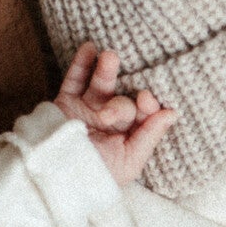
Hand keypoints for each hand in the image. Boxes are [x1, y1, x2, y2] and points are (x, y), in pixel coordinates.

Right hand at [54, 42, 175, 186]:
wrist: (53, 178)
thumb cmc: (94, 177)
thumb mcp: (129, 162)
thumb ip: (150, 136)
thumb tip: (173, 113)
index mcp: (128, 137)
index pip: (144, 115)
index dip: (148, 105)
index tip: (146, 99)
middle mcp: (110, 122)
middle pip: (124, 101)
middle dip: (123, 105)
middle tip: (112, 112)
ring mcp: (87, 110)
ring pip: (102, 86)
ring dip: (107, 70)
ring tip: (110, 57)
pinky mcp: (66, 103)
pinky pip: (75, 80)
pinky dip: (81, 64)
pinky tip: (89, 48)